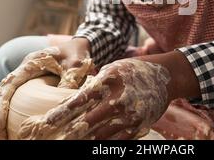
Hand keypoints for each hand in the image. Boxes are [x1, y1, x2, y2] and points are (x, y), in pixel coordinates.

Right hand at [0, 44, 94, 139]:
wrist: (80, 46)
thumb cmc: (76, 53)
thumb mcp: (75, 66)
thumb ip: (68, 82)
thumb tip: (63, 105)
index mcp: (30, 62)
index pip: (9, 85)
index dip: (0, 105)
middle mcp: (24, 70)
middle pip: (4, 93)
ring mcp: (28, 78)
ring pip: (9, 97)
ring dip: (4, 115)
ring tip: (1, 136)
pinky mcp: (33, 85)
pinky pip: (20, 99)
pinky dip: (14, 112)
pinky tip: (12, 128)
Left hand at [18, 59, 170, 139]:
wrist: (165, 76)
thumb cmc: (133, 70)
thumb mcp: (112, 69)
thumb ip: (95, 84)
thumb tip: (73, 101)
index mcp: (109, 80)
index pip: (80, 99)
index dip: (62, 112)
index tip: (47, 121)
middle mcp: (118, 99)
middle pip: (88, 121)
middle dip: (70, 132)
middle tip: (55, 138)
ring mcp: (129, 115)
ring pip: (100, 135)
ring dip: (84, 140)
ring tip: (71, 142)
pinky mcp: (138, 126)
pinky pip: (117, 141)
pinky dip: (103, 144)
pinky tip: (93, 144)